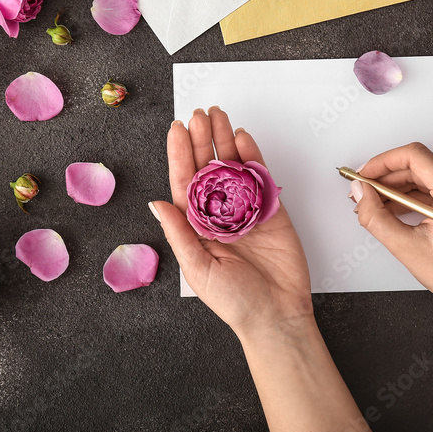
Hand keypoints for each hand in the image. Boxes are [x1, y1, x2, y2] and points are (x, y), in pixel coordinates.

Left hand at [151, 107, 312, 341]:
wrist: (276, 316)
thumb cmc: (234, 302)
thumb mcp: (198, 269)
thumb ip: (180, 233)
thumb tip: (156, 203)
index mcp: (196, 226)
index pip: (184, 182)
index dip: (180, 155)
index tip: (177, 129)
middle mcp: (219, 213)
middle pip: (208, 167)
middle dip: (202, 140)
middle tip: (199, 114)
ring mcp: (246, 209)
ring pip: (232, 167)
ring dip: (224, 141)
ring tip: (218, 116)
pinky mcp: (271, 210)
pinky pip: (259, 177)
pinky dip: (252, 156)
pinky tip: (242, 138)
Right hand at [353, 143, 432, 314]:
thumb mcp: (407, 248)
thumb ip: (376, 217)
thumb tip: (361, 192)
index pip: (414, 156)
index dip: (383, 162)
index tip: (365, 174)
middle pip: (418, 165)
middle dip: (386, 177)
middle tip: (363, 192)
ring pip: (424, 175)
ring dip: (397, 187)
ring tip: (374, 204)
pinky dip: (412, 195)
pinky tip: (393, 208)